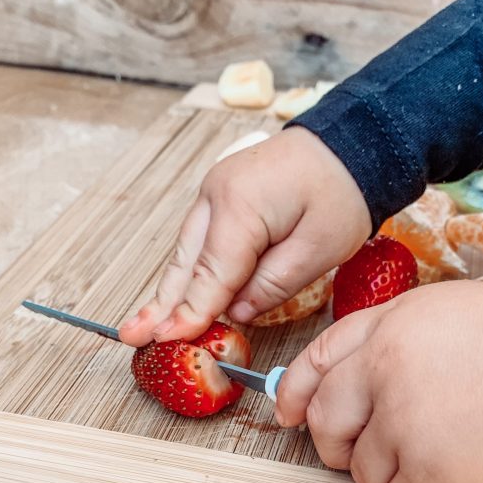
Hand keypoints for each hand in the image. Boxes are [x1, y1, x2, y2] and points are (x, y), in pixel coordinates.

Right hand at [118, 126, 370, 345]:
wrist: (350, 144)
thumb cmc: (343, 192)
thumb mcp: (320, 249)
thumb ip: (273, 284)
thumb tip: (238, 313)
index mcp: (241, 206)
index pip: (212, 273)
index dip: (190, 311)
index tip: (168, 339)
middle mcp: (216, 195)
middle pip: (186, 262)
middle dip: (161, 304)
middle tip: (132, 335)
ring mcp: (213, 193)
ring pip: (186, 253)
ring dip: (169, 291)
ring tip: (143, 324)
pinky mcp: (220, 198)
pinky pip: (198, 242)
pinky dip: (187, 272)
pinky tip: (174, 297)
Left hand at [275, 281, 482, 482]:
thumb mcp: (449, 311)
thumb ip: (391, 337)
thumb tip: (350, 375)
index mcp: (388, 331)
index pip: (316, 364)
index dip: (296, 393)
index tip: (287, 415)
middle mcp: (384, 377)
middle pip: (326, 426)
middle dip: (340, 445)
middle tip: (374, 450)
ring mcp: (404, 430)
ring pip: (364, 475)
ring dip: (394, 476)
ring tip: (444, 457)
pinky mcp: (430, 480)